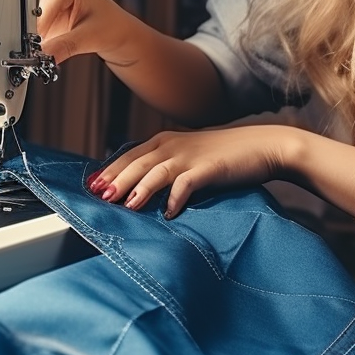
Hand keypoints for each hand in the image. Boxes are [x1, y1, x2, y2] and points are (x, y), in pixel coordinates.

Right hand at [37, 0, 135, 65]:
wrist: (122, 37)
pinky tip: (49, 53)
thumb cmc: (115, 27)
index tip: (37, 43)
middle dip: (35, 37)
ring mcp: (52, 12)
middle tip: (38, 53)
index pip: (42, 6)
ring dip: (37, 44)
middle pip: (32, 17)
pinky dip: (41, 49)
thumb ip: (65, 46)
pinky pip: (37, 39)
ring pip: (32, 29)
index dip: (38, 26)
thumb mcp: (91, 36)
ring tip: (46, 54)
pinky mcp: (50, 27)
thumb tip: (44, 54)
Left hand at [87, 125, 300, 218]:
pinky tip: (168, 212)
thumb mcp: (188, 156)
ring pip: (156, 170)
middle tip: (98, 197)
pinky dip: (175, 197)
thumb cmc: (223, 155)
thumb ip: (164, 167)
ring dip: (139, 187)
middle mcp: (172, 145)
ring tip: (126, 205)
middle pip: (136, 162)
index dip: (110, 171)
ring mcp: (191, 156)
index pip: (129, 156)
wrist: (263, 146)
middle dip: (115, 179)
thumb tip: (138, 188)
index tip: (91, 187)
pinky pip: (187, 183)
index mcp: (164, 141)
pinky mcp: (209, 168)